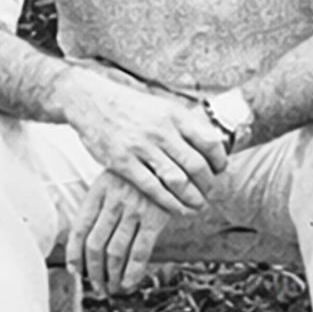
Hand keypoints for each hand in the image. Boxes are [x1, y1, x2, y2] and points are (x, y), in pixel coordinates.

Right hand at [56, 68, 226, 211]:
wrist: (92, 102)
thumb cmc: (133, 107)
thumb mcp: (163, 107)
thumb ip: (187, 124)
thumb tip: (215, 141)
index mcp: (175, 115)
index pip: (209, 142)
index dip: (219, 161)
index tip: (220, 171)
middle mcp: (161, 131)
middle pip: (197, 165)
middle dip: (209, 184)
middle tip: (212, 193)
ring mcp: (142, 147)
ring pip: (177, 180)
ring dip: (193, 197)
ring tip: (198, 205)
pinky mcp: (123, 163)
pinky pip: (153, 188)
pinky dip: (169, 202)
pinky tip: (177, 209)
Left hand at [71, 170, 176, 293]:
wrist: (175, 159)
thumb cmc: (144, 172)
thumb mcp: (117, 177)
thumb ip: (102, 202)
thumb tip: (85, 238)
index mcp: (100, 189)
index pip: (79, 228)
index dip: (74, 253)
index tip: (75, 270)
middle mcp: (115, 199)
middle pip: (95, 244)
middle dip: (93, 272)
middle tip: (96, 287)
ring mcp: (135, 208)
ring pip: (115, 252)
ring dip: (111, 277)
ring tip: (112, 289)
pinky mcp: (156, 217)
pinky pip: (140, 251)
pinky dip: (132, 272)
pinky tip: (128, 284)